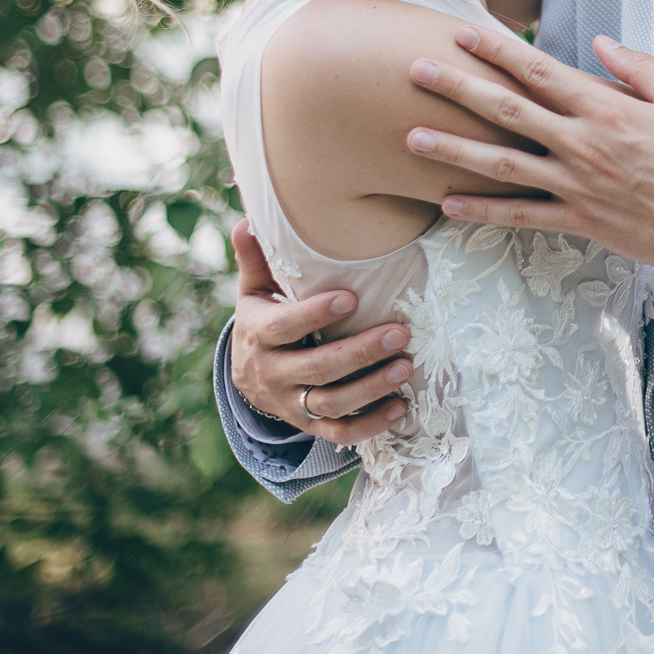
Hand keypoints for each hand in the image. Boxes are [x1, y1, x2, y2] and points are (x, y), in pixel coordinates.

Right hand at [228, 219, 411, 444]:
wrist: (247, 376)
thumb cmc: (263, 319)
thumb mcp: (254, 291)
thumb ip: (257, 260)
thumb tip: (247, 221)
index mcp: (259, 335)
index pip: (284, 327)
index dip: (314, 314)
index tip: (352, 298)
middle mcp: (273, 374)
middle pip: (318, 368)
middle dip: (360, 353)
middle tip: (400, 333)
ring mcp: (292, 403)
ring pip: (331, 403)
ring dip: (371, 388)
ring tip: (406, 367)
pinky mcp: (310, 424)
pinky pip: (340, 432)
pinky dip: (370, 425)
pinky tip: (401, 408)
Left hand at [407, 26, 653, 271]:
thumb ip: (639, 66)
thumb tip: (597, 42)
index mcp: (608, 108)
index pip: (540, 71)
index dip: (497, 50)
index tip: (462, 32)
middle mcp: (584, 144)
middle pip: (508, 111)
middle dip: (458, 88)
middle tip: (415, 71)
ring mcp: (577, 185)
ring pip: (502, 165)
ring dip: (454, 150)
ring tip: (411, 138)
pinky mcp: (580, 221)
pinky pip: (522, 216)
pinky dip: (483, 211)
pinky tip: (447, 204)